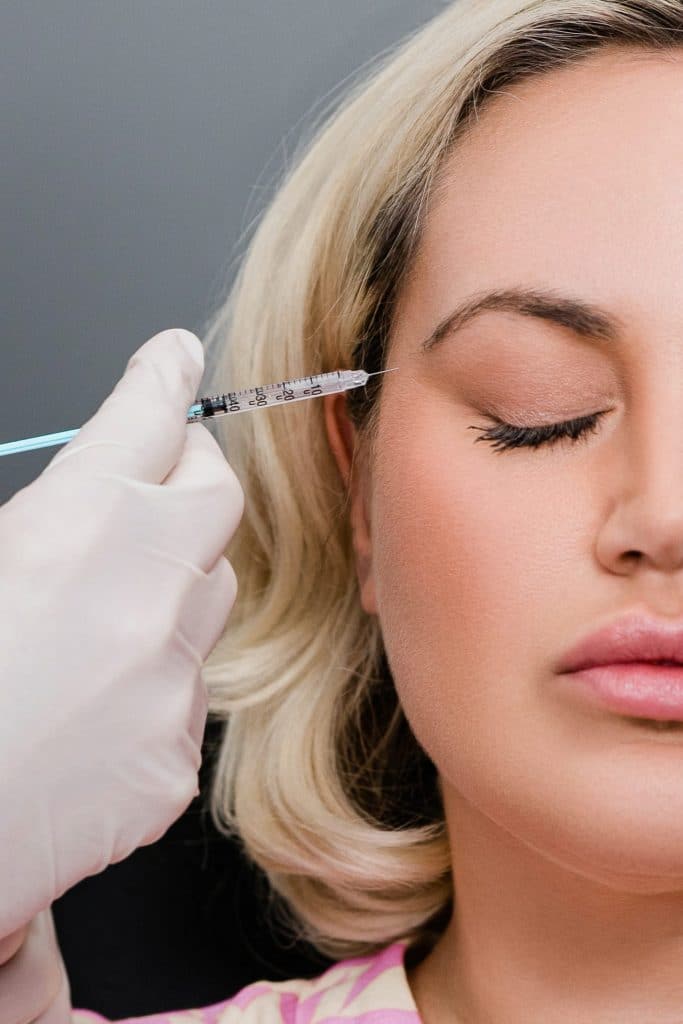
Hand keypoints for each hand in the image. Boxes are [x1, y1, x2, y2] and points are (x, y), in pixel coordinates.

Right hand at [0, 329, 242, 936]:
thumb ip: (33, 519)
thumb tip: (72, 496)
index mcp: (71, 528)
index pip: (146, 417)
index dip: (161, 378)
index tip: (174, 359)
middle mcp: (140, 594)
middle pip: (214, 493)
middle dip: (189, 471)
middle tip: (157, 478)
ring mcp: (168, 680)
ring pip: (211, 593)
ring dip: (174, 582)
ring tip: (106, 613)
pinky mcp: (174, 756)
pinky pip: (186, 691)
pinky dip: (153, 678)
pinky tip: (92, 707)